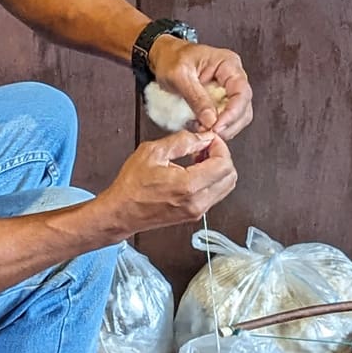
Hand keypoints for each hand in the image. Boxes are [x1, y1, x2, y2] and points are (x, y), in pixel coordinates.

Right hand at [101, 130, 237, 234]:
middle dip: (222, 157)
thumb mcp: (153, 152)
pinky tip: (195, 172)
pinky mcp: (194, 215)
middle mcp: (197, 202)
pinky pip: (215, 195)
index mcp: (188, 186)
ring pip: (225, 187)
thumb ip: (182, 141)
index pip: (224, 163)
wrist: (121, 213)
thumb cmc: (131, 186)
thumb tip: (202, 137)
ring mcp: (197, 211)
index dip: (220, 147)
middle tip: (206, 148)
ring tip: (199, 159)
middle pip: (230, 176)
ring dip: (218, 169)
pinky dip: (211, 181)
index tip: (209, 140)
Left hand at [148, 35, 252, 139]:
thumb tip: (211, 120)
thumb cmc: (171, 58)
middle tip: (209, 133)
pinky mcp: (221, 101)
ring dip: (223, 129)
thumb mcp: (179, 76)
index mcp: (228, 64)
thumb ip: (196, 97)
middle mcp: (233, 77)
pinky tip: (202, 128)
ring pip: (238, 117)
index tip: (217, 127)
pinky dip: (216, 127)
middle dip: (228, 124)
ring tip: (203, 131)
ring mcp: (228, 90)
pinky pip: (226, 119)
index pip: (241, 92)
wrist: (164, 56)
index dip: (233, 113)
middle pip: (244, 107)